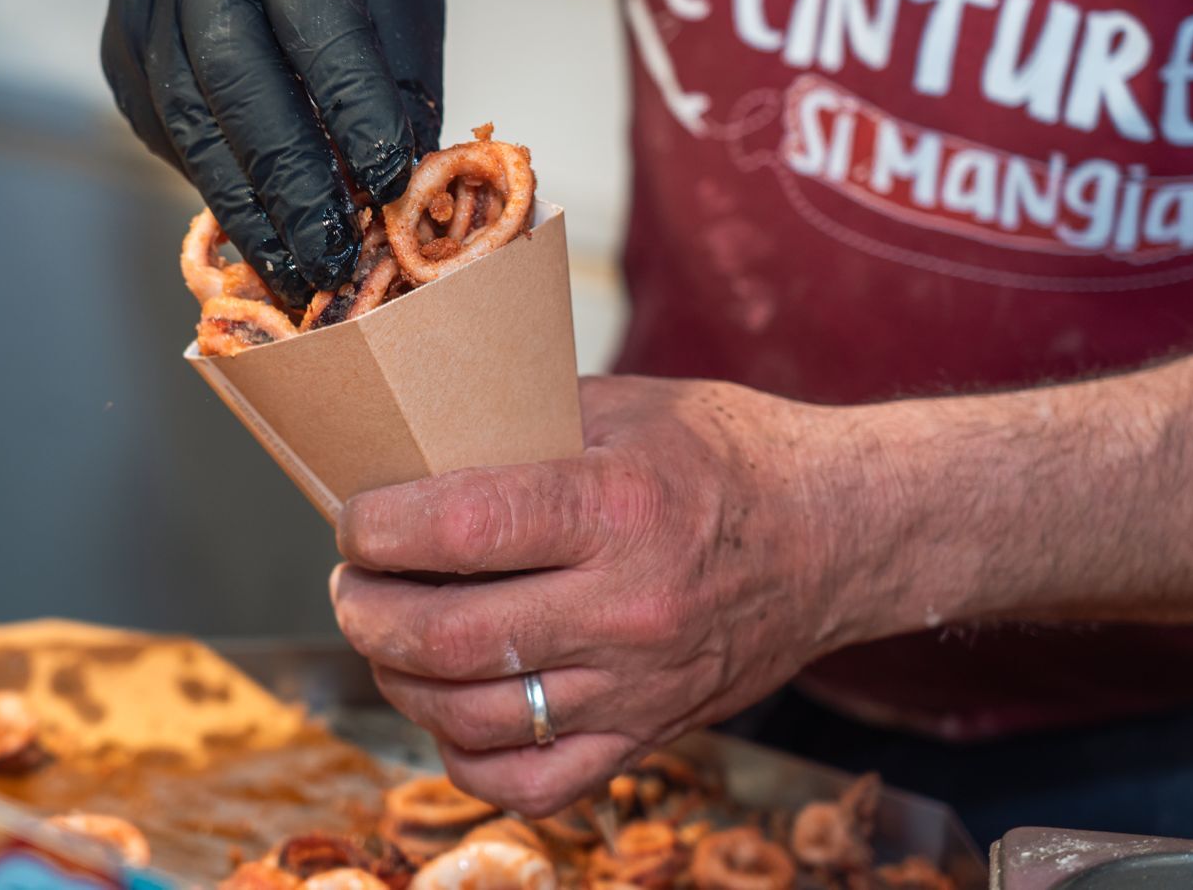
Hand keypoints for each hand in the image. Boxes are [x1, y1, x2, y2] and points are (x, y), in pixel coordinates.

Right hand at [102, 0, 443, 306]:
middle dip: (292, 189)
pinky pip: (166, 137)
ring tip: (297, 274)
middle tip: (332, 263)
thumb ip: (400, 80)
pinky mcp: (114, 50)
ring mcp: (139, 2)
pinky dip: (217, 192)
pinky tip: (259, 234)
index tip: (391, 191)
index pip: (320, 31)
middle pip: (238, 86)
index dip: (356, 118)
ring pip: (191, 127)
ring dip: (248, 214)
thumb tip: (402, 193)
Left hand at [331, 376, 883, 815]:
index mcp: (619, 509)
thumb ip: (525, 423)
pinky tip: (448, 712)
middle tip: (351, 581)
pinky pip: (533, 785)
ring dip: (400, 680)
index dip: (378, 527)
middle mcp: (627, 609)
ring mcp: (638, 686)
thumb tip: (415, 441)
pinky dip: (467, 760)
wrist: (841, 534)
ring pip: (474, 718)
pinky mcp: (649, 735)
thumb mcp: (629, 407)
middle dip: (366, 610)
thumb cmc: (728, 456)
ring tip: (386, 639)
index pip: (463, 529)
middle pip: (450, 637)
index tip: (354, 518)